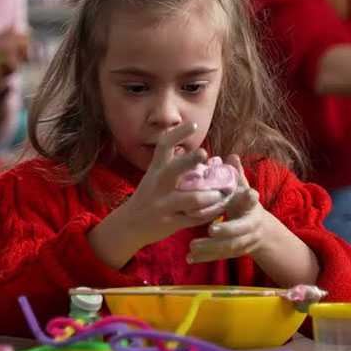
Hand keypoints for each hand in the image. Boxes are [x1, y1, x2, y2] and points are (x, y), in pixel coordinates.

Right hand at [117, 122, 230, 246]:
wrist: (128, 225)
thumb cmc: (148, 197)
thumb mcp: (153, 177)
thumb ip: (172, 166)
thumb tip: (199, 152)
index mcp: (155, 170)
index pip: (164, 146)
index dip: (178, 134)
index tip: (194, 124)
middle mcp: (157, 184)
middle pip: (173, 169)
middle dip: (189, 161)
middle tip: (204, 152)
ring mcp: (162, 204)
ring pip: (191, 199)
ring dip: (210, 196)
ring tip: (222, 193)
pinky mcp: (168, 222)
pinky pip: (194, 219)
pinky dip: (209, 214)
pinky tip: (219, 210)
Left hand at [187, 155, 270, 263]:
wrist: (260, 231)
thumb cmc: (243, 205)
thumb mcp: (242, 190)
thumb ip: (236, 176)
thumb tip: (232, 155)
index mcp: (252, 208)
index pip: (251, 203)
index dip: (248, 199)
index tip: (247, 195)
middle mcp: (251, 226)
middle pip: (240, 230)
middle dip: (227, 230)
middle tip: (211, 229)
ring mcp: (244, 242)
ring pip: (229, 247)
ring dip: (211, 248)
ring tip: (193, 246)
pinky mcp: (234, 253)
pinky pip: (219, 256)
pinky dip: (205, 258)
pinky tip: (189, 258)